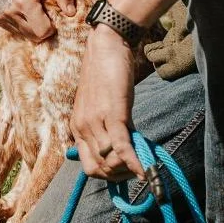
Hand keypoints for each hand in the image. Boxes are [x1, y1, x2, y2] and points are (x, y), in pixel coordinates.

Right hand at [0, 0, 75, 40]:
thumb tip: (71, 13)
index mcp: (23, 1)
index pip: (42, 31)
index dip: (52, 26)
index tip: (52, 14)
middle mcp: (9, 11)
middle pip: (34, 36)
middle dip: (42, 26)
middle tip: (44, 10)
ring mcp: (0, 15)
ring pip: (25, 34)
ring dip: (32, 25)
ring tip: (33, 8)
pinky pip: (15, 30)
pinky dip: (22, 23)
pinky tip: (23, 9)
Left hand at [70, 25, 144, 179]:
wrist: (106, 46)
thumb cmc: (106, 74)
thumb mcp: (99, 105)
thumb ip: (105, 128)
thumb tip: (121, 150)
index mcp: (77, 127)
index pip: (89, 167)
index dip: (109, 176)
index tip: (126, 171)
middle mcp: (82, 127)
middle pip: (100, 169)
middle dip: (121, 176)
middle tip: (138, 168)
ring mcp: (96, 122)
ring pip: (111, 161)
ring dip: (129, 168)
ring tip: (144, 161)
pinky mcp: (113, 114)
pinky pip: (121, 146)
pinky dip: (134, 162)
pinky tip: (146, 169)